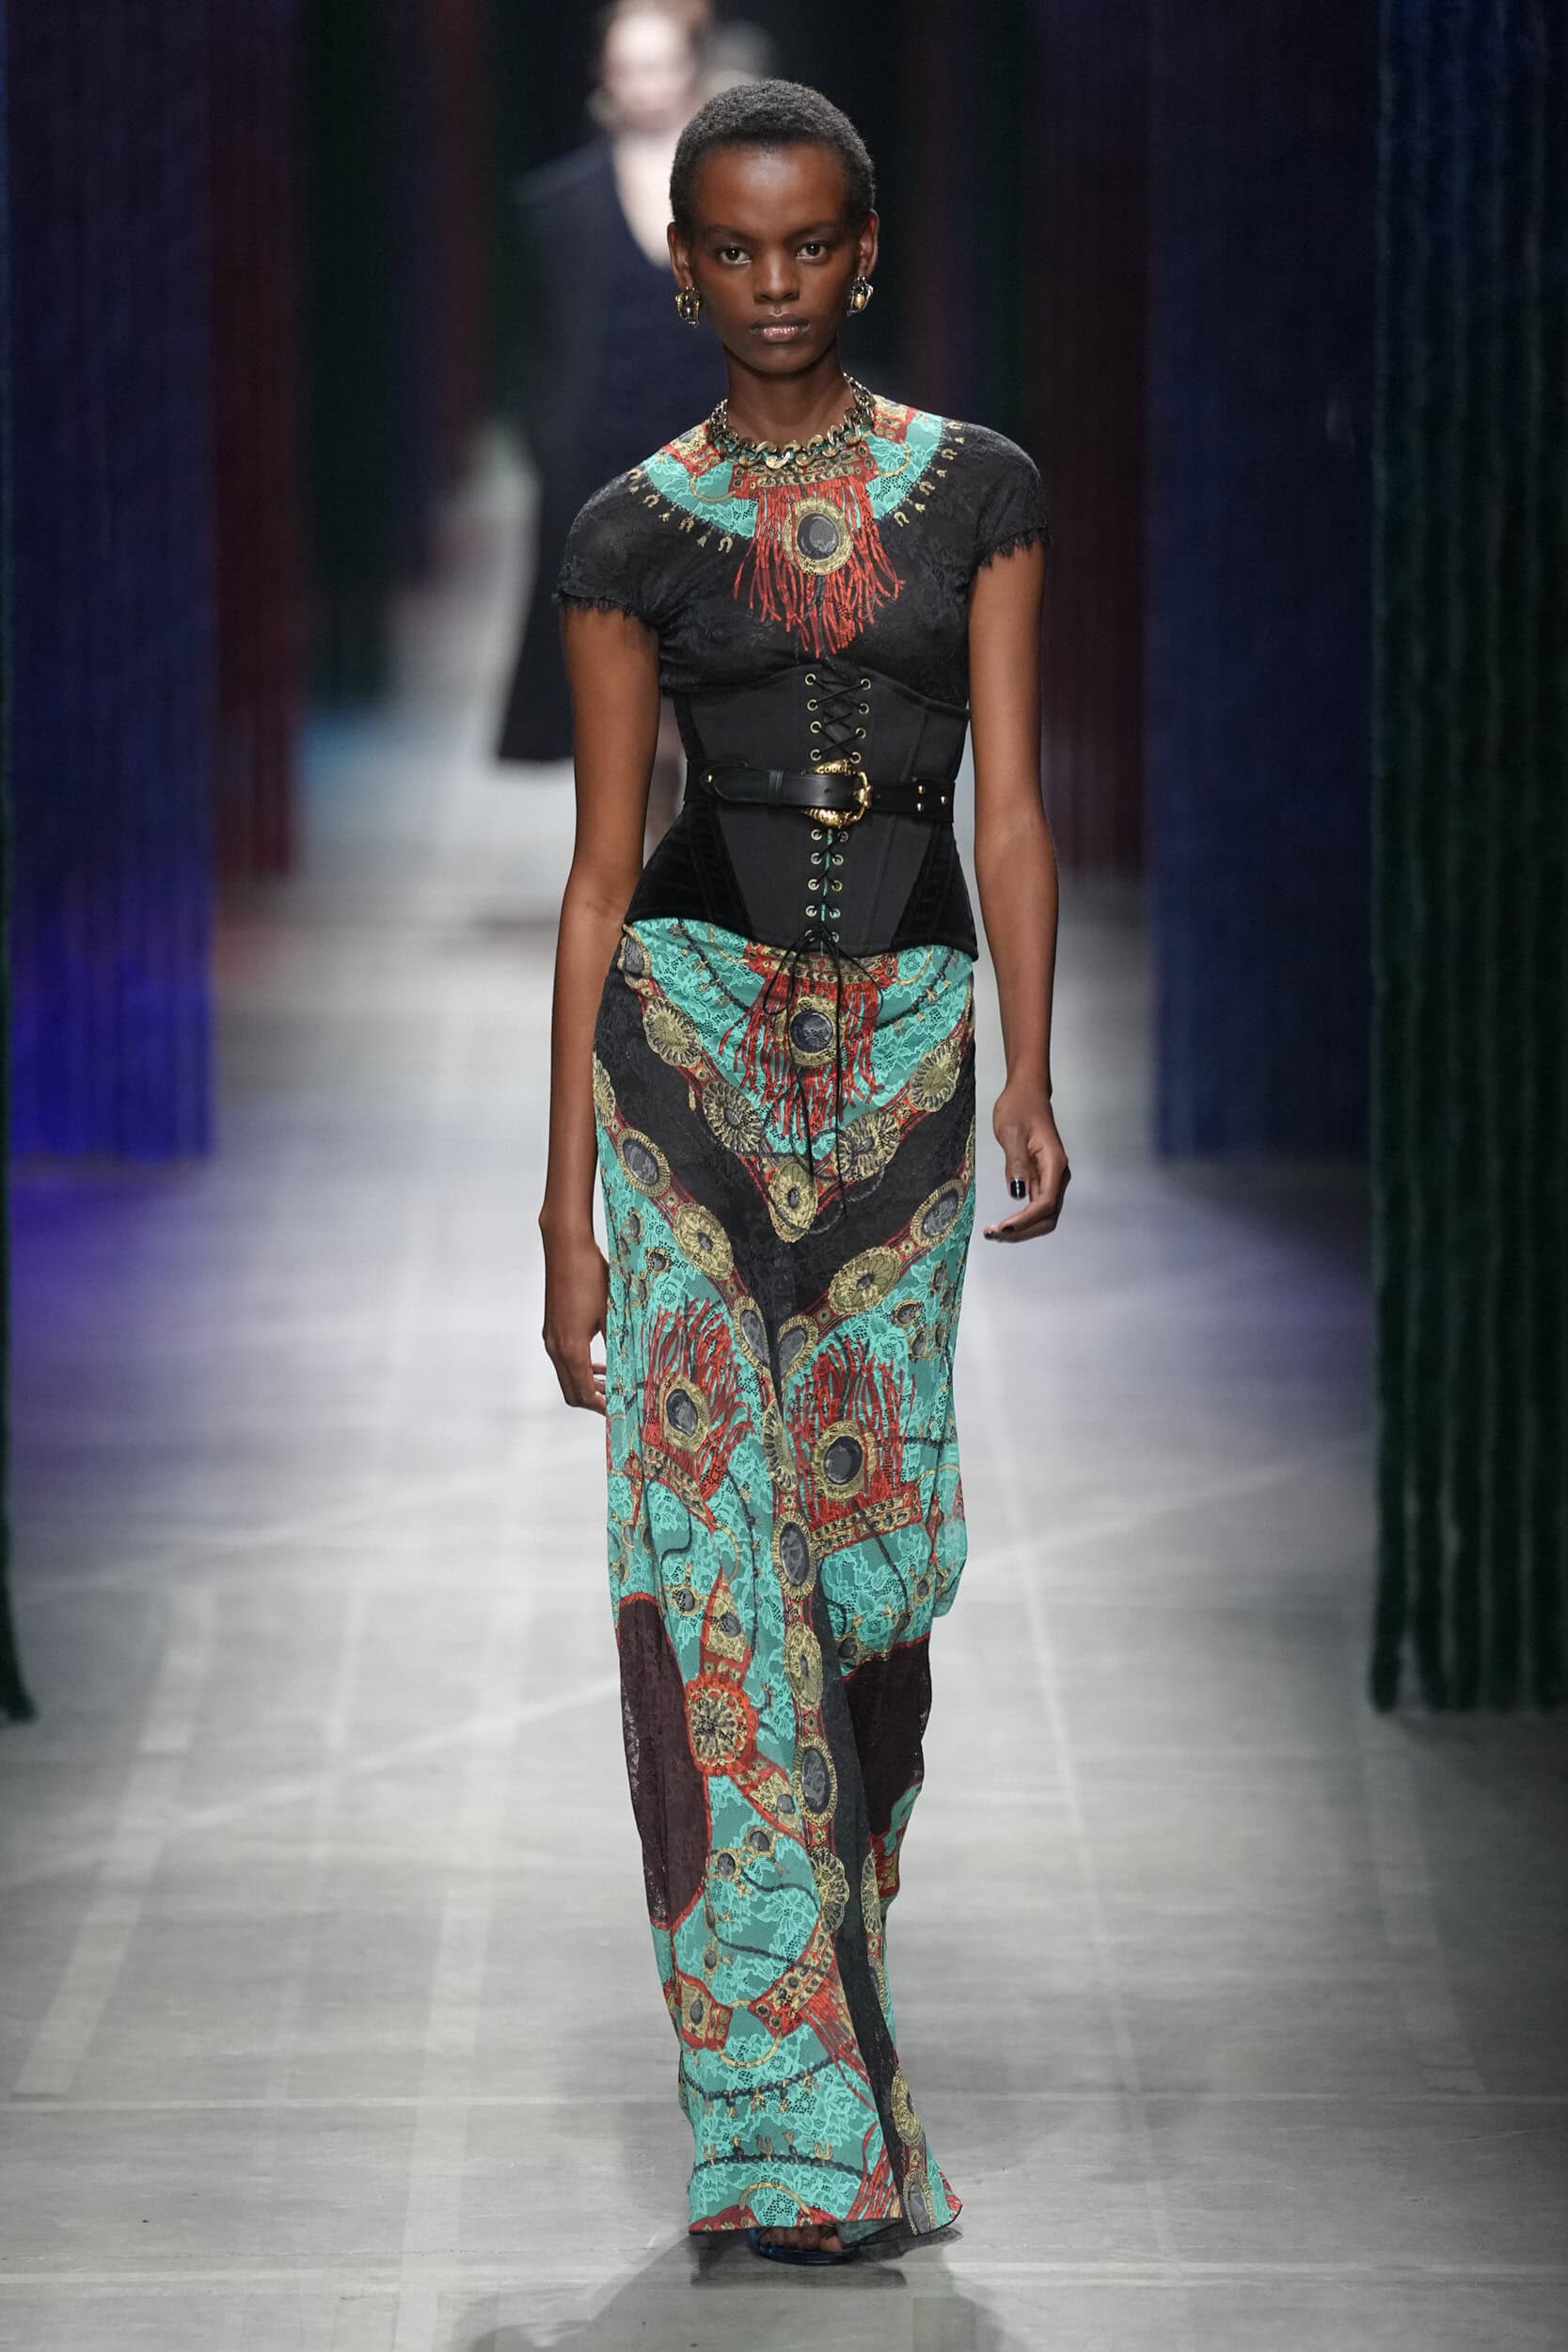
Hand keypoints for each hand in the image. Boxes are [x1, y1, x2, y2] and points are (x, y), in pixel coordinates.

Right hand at [541, 1223, 609, 1411]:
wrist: (566, 1249)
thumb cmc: (591, 1277)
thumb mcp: (611, 1313)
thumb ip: (618, 1343)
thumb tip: (631, 1367)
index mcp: (571, 1349)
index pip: (583, 1393)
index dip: (601, 1406)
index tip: (620, 1411)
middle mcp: (556, 1348)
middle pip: (571, 1391)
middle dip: (594, 1401)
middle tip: (618, 1402)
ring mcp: (551, 1339)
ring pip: (567, 1376)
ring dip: (588, 1384)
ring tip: (613, 1385)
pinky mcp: (551, 1329)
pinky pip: (565, 1360)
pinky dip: (581, 1368)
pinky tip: (601, 1363)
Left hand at [982, 1084, 1068, 1241]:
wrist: (1026, 1094)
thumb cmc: (1019, 1108)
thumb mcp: (1012, 1133)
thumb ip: (1016, 1164)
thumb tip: (1018, 1193)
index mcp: (1054, 1164)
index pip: (1045, 1203)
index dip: (1026, 1219)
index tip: (1003, 1227)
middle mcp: (1057, 1175)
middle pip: (1048, 1216)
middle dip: (1023, 1230)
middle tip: (995, 1235)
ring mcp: (1050, 1178)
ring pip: (1043, 1215)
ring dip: (1022, 1228)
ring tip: (995, 1232)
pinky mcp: (1040, 1178)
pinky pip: (1035, 1205)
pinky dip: (1021, 1218)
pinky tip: (1002, 1222)